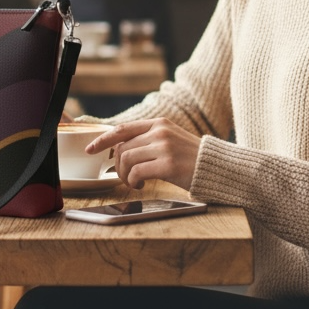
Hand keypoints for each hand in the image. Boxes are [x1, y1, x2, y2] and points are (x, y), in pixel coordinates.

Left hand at [85, 118, 200, 190]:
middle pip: (122, 148)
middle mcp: (160, 132)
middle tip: (126, 177)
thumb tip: (121, 149)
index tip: (91, 149)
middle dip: (118, 166)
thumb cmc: (192, 157)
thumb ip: (148, 139)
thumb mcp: (170, 139)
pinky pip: (137, 172)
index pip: (123, 129)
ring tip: (134, 182)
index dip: (103, 139)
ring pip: (126, 160)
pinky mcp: (168, 164)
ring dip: (125, 176)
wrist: (217, 166)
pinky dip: (133, 181)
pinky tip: (141, 185)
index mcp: (159, 123)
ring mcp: (164, 147)